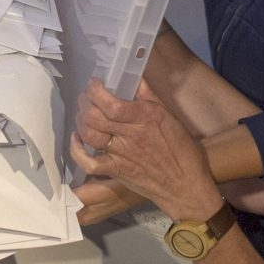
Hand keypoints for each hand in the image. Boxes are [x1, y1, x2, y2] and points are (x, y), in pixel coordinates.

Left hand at [70, 78, 223, 220]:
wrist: (185, 186)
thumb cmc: (183, 150)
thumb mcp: (170, 117)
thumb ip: (150, 97)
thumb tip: (136, 77)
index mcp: (147, 118)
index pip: (112, 104)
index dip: (96, 92)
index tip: (94, 84)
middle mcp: (131, 135)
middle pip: (95, 117)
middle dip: (85, 103)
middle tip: (86, 98)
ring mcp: (122, 155)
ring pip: (90, 135)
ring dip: (81, 122)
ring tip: (83, 114)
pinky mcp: (117, 171)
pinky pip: (89, 163)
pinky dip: (77, 151)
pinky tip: (77, 139)